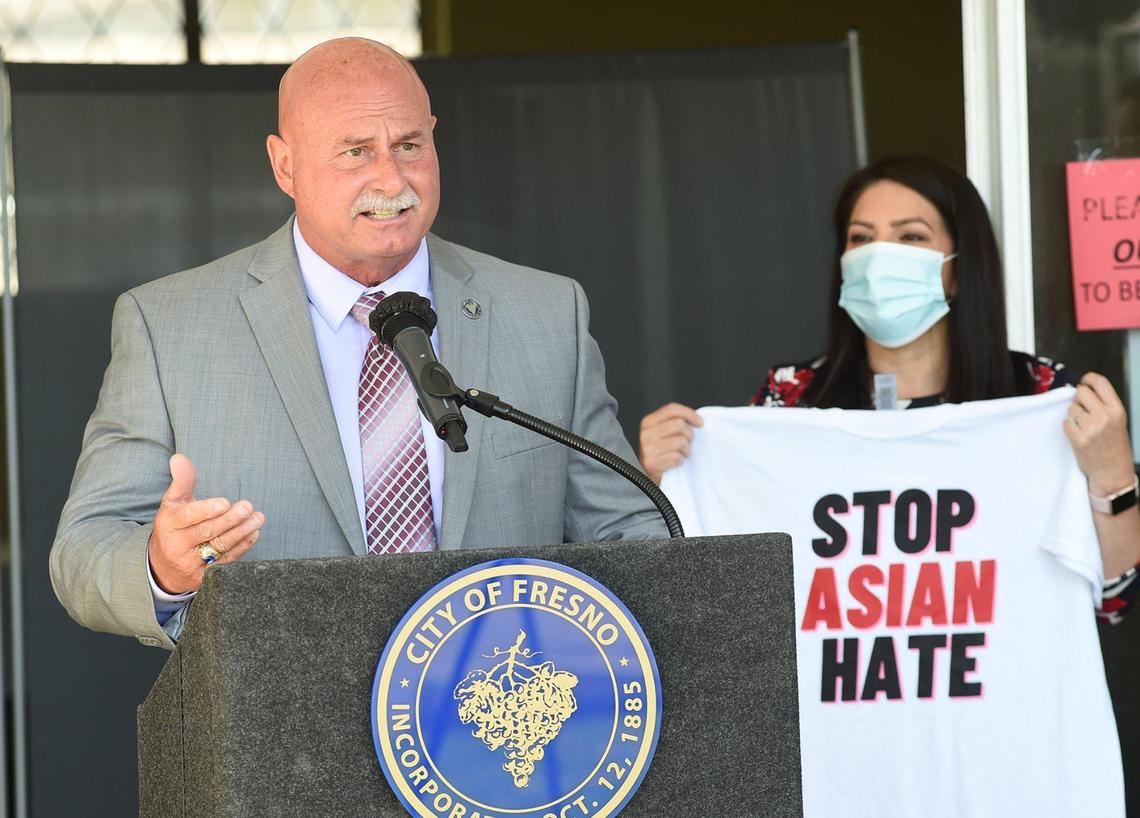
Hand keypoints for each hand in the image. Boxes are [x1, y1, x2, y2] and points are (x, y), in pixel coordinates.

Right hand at [147, 454, 264, 593]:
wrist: (162, 566)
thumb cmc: (174, 526)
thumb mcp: (173, 503)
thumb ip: (182, 481)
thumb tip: (180, 458)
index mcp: (168, 524)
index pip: (189, 516)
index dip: (207, 510)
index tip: (225, 502)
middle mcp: (177, 545)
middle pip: (208, 532)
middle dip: (230, 520)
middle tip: (248, 507)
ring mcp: (189, 564)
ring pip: (219, 548)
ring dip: (242, 532)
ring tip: (258, 518)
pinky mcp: (202, 578)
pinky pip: (225, 563)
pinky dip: (242, 548)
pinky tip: (253, 534)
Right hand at [638, 402, 702, 484]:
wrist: (647, 481)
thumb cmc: (661, 455)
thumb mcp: (663, 435)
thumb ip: (674, 423)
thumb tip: (696, 419)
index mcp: (648, 422)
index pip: (671, 409)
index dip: (689, 414)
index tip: (700, 423)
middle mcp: (646, 434)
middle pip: (679, 424)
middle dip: (689, 435)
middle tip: (688, 443)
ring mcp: (647, 449)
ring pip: (681, 441)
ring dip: (686, 450)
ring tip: (682, 454)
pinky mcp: (652, 463)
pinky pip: (677, 457)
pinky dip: (681, 461)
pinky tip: (676, 463)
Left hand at [1064, 372, 1135, 495]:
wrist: (1113, 472)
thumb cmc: (1114, 447)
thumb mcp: (1118, 421)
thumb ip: (1104, 405)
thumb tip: (1083, 390)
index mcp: (1117, 410)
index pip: (1100, 383)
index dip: (1089, 379)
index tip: (1084, 381)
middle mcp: (1105, 416)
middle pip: (1081, 392)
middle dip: (1079, 399)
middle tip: (1083, 409)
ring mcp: (1091, 428)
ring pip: (1071, 408)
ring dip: (1074, 415)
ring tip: (1084, 427)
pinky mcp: (1078, 438)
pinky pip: (1065, 422)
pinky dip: (1069, 427)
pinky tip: (1079, 435)